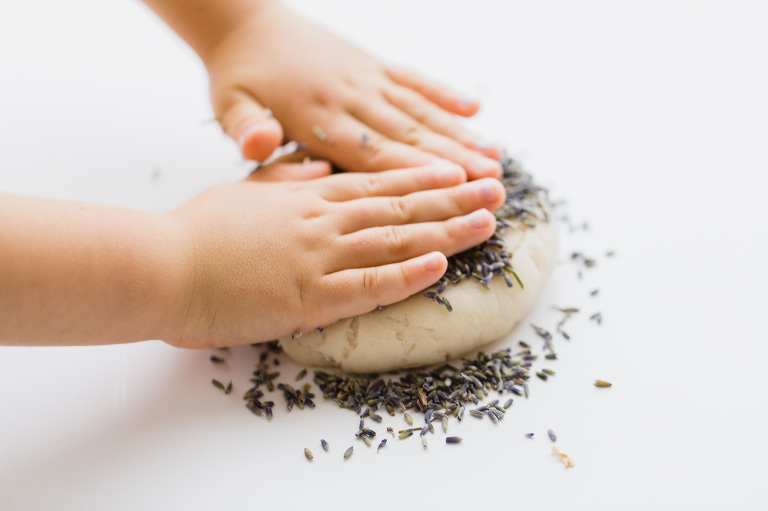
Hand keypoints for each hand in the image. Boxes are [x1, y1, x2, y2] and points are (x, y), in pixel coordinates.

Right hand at [168, 161, 505, 347]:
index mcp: (307, 197)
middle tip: (495, 191)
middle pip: (400, 208)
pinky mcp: (308, 297)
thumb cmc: (197, 231)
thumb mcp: (246, 190)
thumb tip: (318, 163)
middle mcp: (322, 221)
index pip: (380, 183)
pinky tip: (441, 265)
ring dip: (446, 232)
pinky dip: (406, 276)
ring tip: (487, 223)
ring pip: (395, 241)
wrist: (161, 266)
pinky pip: (367, 286)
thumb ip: (287, 176)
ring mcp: (318, 257)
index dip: (425, 178)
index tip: (459, 173)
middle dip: (452, 199)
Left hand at [204, 2, 501, 178]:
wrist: (243, 21)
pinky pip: (413, 79)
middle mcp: (350, 97)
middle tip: (491, 184)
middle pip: (408, 134)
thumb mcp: (228, 105)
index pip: (373, 153)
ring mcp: (364, 78)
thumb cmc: (238, 75)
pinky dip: (443, 92)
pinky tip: (473, 108)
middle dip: (453, 160)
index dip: (415, 170)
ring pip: (418, 109)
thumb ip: (246, 129)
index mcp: (316, 117)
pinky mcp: (370, 63)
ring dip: (458, 134)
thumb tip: (258, 143)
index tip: (454, 187)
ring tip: (495, 157)